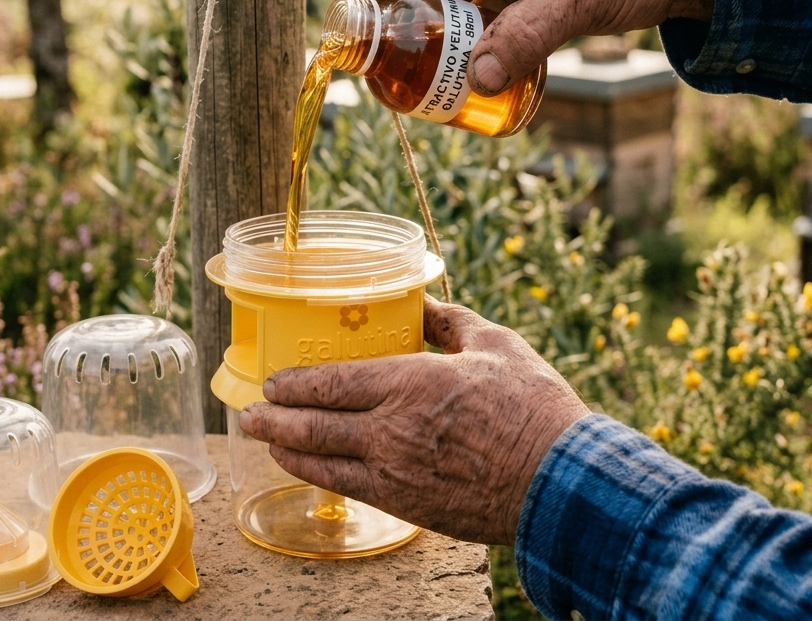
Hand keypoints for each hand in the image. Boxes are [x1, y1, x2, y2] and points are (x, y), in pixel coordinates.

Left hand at [239, 297, 588, 544]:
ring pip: (323, 462)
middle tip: (249, 412)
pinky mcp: (409, 506)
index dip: (293, 384)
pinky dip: (321, 476)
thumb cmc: (533, 409)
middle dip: (274, 418)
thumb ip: (451, 322)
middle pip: (314, 425)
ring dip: (288, 449)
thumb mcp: (496, 344)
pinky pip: (350, 489)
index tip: (272, 381)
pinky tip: (311, 469)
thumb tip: (424, 304)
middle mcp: (392, 430)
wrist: (562, 483)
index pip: (332, 383)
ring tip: (267, 439)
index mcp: (411, 383)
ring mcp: (396, 473)